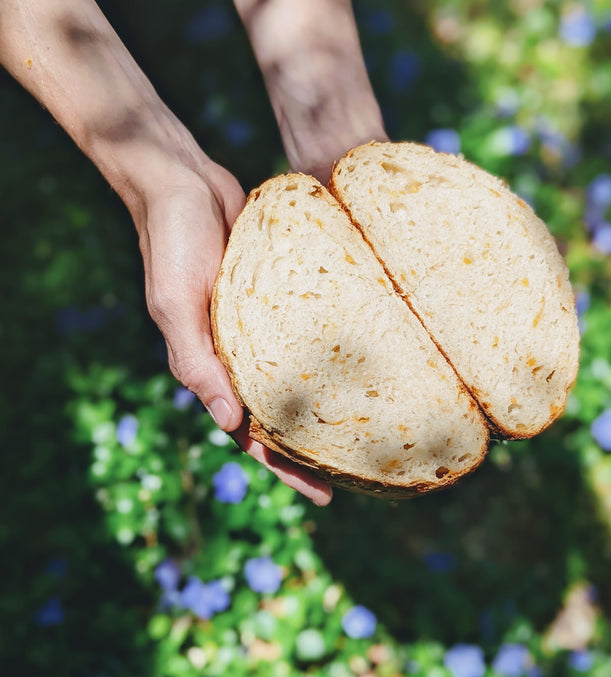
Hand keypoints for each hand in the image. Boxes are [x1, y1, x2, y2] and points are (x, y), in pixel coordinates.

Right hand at [136, 160, 332, 505]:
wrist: (183, 182)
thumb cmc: (172, 243)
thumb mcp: (176, 304)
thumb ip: (197, 363)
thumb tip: (230, 424)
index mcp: (209, 368)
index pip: (249, 432)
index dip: (283, 467)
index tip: (324, 494)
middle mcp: (235, 355)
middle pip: (281, 413)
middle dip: (315, 449)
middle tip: (364, 475)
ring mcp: (259, 327)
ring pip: (298, 378)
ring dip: (326, 406)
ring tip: (372, 427)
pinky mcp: (278, 295)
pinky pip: (309, 333)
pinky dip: (330, 352)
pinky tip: (363, 359)